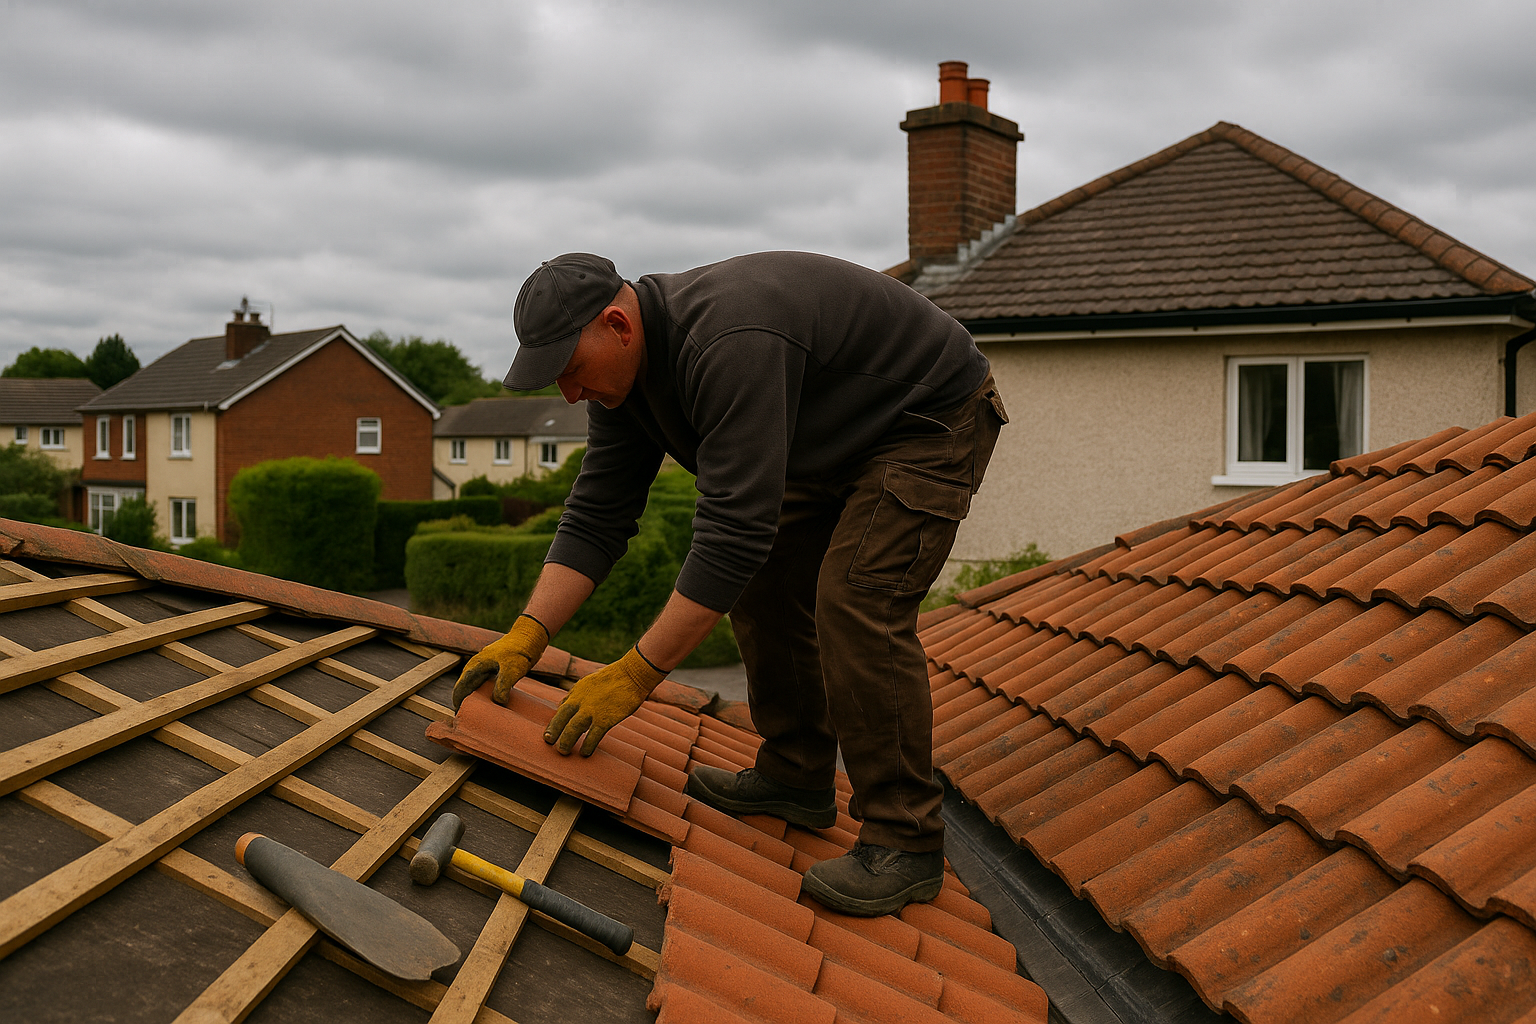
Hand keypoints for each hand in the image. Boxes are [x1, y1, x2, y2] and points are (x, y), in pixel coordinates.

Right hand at [452, 614, 549, 709]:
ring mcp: (485, 667)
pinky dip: (486, 694)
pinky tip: (493, 703)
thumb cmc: (520, 651)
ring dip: (476, 699)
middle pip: (466, 689)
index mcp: (475, 666)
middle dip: (466, 704)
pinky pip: (485, 684)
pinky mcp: (494, 669)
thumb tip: (497, 702)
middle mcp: (476, 666)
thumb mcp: (512, 670)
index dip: (458, 703)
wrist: (530, 637)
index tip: (461, 718)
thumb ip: (502, 686)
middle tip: (471, 720)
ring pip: (475, 687)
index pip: (460, 688)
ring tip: (481, 715)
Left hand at [544, 646, 665, 755]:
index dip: (555, 720)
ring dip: (566, 741)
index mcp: (578, 690)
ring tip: (563, 751)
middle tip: (548, 741)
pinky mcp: (605, 719)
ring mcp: (592, 710)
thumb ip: (577, 693)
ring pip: (573, 728)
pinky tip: (585, 753)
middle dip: (553, 730)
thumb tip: (564, 704)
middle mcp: (581, 700)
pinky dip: (587, 745)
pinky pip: (593, 736)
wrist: (632, 674)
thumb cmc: (614, 678)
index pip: (562, 707)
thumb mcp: (590, 681)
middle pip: (561, 717)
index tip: (551, 730)